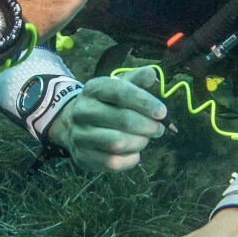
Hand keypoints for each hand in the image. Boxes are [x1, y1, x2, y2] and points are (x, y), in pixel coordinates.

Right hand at [51, 73, 168, 171]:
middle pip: (123, 120)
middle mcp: (82, 111)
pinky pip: (113, 163)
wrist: (75, 125)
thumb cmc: (107, 104)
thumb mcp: (119, 87)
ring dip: (140, 142)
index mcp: (93, 89)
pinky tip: (134, 152)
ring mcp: (80, 135)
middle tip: (159, 128)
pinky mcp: (83, 156)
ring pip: (118, 143)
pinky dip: (130, 159)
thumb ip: (137, 79)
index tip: (162, 112)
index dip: (145, 102)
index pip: (120, 92)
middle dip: (148, 126)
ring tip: (145, 139)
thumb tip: (152, 74)